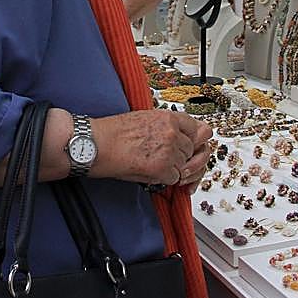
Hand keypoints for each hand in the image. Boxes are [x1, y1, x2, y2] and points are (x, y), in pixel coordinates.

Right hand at [91, 110, 210, 185]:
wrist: (97, 144)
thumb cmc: (112, 132)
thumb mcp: (145, 119)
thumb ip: (167, 126)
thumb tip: (180, 137)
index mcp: (169, 117)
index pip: (200, 130)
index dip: (194, 141)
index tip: (189, 147)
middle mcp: (172, 132)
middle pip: (193, 150)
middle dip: (183, 158)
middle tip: (168, 161)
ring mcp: (169, 150)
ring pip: (185, 166)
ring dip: (173, 169)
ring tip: (154, 166)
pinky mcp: (163, 168)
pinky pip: (174, 179)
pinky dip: (164, 180)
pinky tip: (150, 172)